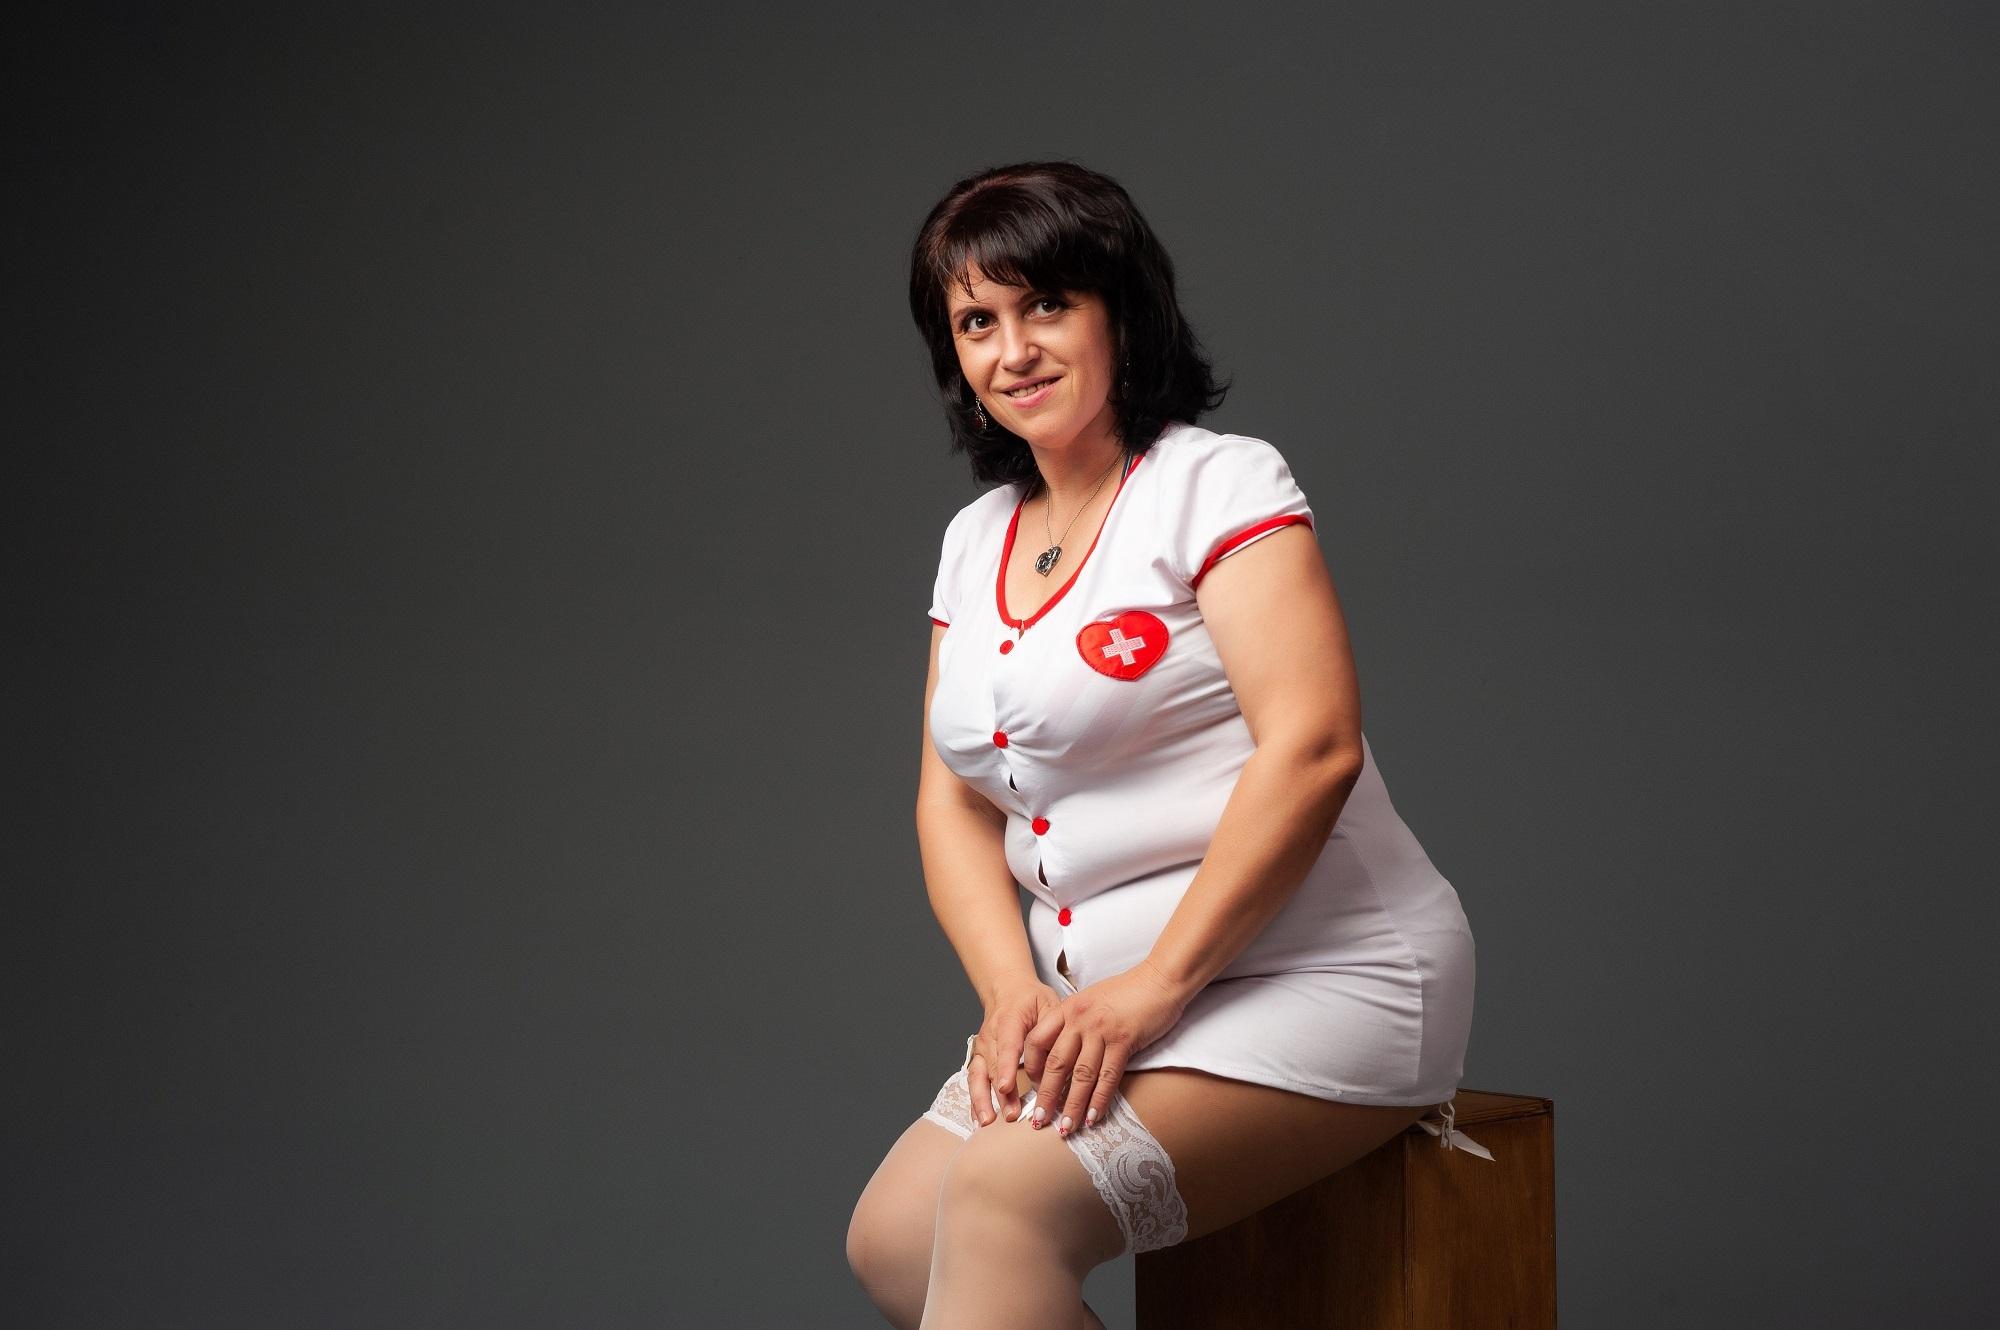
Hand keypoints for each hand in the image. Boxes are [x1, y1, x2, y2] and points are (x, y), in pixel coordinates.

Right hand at [966, 974, 1064, 1127]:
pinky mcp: (979, 1057)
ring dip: (982, 1100)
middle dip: (1000, 1093)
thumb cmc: (1031, 1000)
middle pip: (993, 1067)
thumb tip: (1061, 1065)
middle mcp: (990, 1035)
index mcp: (1009, 1020)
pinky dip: (975, 1100)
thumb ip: (1054, 1033)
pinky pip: (974, 1080)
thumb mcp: (1049, 1006)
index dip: (1006, 1067)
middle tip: (1011, 1115)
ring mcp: (982, 1048)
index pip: (1007, 1045)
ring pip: (978, 1075)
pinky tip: (979, 1119)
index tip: (1007, 1086)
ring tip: (987, 1122)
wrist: (1007, 990)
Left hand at [1023, 958, 1188, 1135]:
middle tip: (1039, 1120)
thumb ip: (1075, 1022)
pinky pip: (1108, 1076)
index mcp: (1067, 1008)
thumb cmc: (1128, 991)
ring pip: (1081, 1075)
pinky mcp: (1123, 1040)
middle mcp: (1079, 1019)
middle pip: (1056, 1064)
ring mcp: (1101, 1030)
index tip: (1032, 1087)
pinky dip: (1099, 1100)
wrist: (1159, 979)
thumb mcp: (1091, 1000)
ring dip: (1071, 1106)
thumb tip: (1065, 1052)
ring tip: (1065, 1128)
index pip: (1036, 1040)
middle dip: (1046, 1096)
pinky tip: (1093, 1117)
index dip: (1031, 1067)